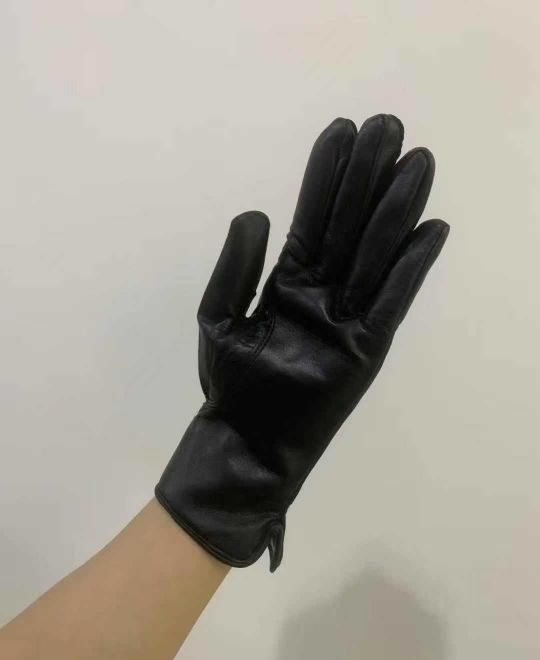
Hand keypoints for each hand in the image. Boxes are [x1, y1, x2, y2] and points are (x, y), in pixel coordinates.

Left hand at [156, 115, 448, 570]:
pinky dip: (411, 267)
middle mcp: (324, 291)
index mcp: (289, 280)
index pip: (314, 217)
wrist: (247, 441)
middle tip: (389, 126)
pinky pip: (393, 301)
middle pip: (349, 225)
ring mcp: (349, 317)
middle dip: (367, 177)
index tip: (343, 129)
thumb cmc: (230, 385)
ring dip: (395, 208)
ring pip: (376, 253)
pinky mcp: (368, 347)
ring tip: (416, 162)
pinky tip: (430, 229)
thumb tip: (257, 213)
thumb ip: (236, 267)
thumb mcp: (219, 317)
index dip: (326, 175)